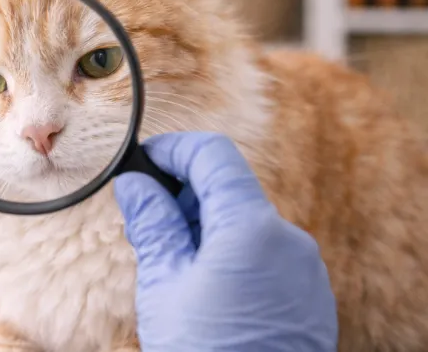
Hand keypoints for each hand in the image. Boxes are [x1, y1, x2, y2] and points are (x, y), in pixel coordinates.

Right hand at [114, 133, 336, 350]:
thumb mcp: (164, 283)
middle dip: (184, 193)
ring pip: (245, 221)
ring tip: (170, 260)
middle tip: (146, 218)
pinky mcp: (307, 291)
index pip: (212, 156)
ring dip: (204, 224)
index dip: (173, 150)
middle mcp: (287, 238)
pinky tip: (203, 282)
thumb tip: (135, 183)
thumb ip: (152, 223)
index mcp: (251, 229)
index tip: (144, 162)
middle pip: (230, 188)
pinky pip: (264, 251)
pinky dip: (230, 249)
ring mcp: (303, 266)